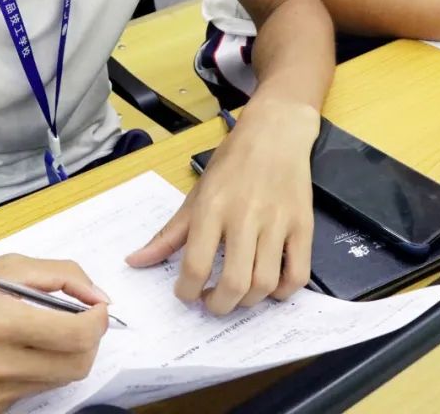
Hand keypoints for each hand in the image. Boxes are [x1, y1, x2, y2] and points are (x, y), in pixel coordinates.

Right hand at [0, 255, 109, 413]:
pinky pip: (33, 392)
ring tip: (44, 331)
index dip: (98, 321)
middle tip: (81, 318)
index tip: (99, 308)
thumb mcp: (8, 266)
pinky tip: (19, 350)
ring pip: (58, 380)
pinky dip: (39, 369)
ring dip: (64, 355)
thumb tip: (100, 297)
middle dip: (89, 340)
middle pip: (76, 365)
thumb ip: (61, 276)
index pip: (75, 336)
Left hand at [126, 100, 317, 314]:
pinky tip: (269, 287)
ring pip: (265, 283)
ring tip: (237, 295)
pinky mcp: (303, 226)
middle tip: (212, 302)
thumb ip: (169, 233)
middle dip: (218, 306)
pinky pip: (298, 275)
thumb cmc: (232, 163)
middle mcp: (245, 217)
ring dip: (248, 302)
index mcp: (212, 208)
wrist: (275, 132)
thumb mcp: (196, 194)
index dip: (187, 292)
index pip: (195, 266)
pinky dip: (283, 292)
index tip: (187, 293)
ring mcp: (278, 222)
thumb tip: (135, 261)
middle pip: (233, 283)